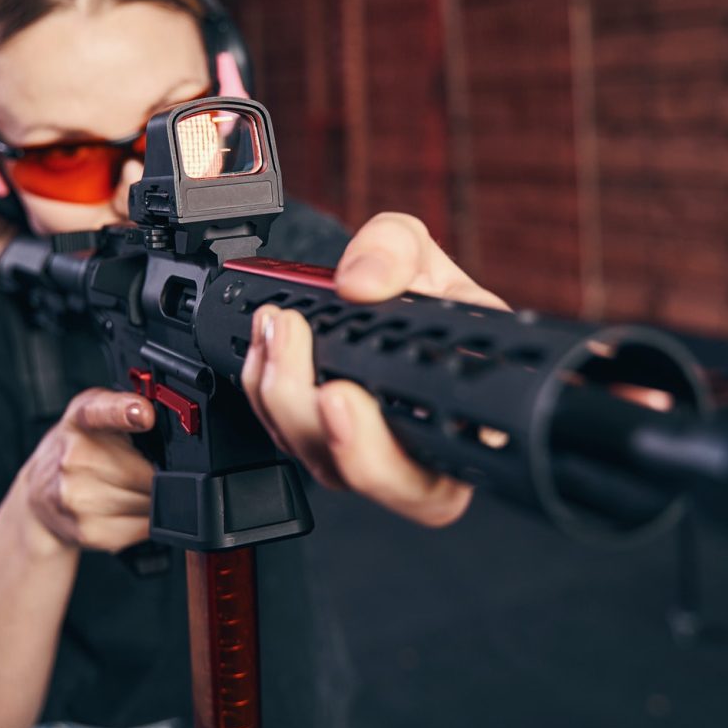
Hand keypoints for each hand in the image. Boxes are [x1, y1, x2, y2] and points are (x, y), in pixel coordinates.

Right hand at [21, 388, 156, 553]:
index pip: (101, 410)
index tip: (145, 414)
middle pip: (146, 473)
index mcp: (82, 418)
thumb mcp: (97, 411)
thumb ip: (129, 404)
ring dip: (151, 498)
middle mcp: (74, 457)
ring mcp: (76, 497)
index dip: (125, 410)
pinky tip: (124, 507)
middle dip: (155, 473)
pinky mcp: (86, 530)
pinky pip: (142, 527)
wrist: (39, 494)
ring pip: (148, 503)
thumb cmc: (79, 449)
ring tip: (129, 488)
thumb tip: (159, 418)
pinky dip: (143, 520)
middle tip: (141, 468)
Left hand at [241, 212, 508, 527]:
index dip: (379, 454)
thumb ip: (395, 250)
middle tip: (295, 354)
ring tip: (277, 330)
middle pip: (365, 481)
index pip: (431, 482)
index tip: (339, 396)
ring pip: (319, 463)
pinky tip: (264, 344)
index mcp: (464, 421)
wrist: (389, 287)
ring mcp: (365, 449)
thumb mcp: (417, 245)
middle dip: (316, 423)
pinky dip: (264, 391)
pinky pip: (285, 435)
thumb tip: (361, 284)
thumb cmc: (419, 281)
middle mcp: (416, 450)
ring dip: (282, 400)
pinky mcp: (319, 437)